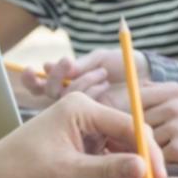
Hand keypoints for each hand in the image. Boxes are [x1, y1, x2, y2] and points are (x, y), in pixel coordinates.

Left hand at [0, 94, 166, 177]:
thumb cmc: (18, 171)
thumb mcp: (67, 172)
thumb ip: (108, 168)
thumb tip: (144, 168)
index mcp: (83, 108)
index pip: (131, 125)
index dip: (149, 153)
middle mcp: (86, 113)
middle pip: (129, 139)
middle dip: (136, 168)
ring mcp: (84, 128)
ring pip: (121, 151)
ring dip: (123, 177)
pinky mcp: (80, 144)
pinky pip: (107, 159)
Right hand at [22, 48, 146, 100]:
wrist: (145, 73)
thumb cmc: (122, 63)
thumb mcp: (99, 58)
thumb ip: (82, 64)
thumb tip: (60, 68)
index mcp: (68, 82)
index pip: (41, 85)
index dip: (32, 79)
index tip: (33, 68)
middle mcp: (72, 98)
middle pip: (49, 93)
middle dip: (55, 77)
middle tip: (65, 62)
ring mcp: (83, 110)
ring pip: (66, 99)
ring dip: (79, 81)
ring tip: (99, 71)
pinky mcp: (96, 119)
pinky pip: (85, 110)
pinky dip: (89, 92)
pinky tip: (103, 83)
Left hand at [99, 82, 177, 175]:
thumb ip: (165, 97)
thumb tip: (137, 93)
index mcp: (172, 90)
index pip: (130, 100)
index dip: (115, 120)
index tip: (106, 139)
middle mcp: (172, 104)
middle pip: (129, 124)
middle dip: (115, 147)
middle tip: (102, 165)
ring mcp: (176, 125)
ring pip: (139, 146)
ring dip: (127, 166)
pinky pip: (153, 163)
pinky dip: (145, 176)